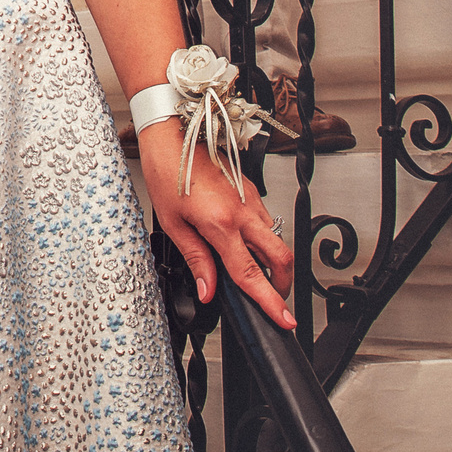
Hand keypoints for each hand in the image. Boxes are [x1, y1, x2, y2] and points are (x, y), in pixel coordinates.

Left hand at [136, 120, 294, 327]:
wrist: (172, 131)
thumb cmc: (167, 169)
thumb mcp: (173, 222)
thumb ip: (196, 259)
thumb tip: (208, 289)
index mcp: (221, 224)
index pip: (251, 274)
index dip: (270, 302)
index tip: (284, 320)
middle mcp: (243, 211)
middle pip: (280, 258)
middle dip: (283, 284)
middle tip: (274, 300)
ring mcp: (250, 198)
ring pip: (275, 237)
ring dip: (271, 259)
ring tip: (253, 271)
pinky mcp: (250, 188)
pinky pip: (266, 220)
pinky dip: (262, 237)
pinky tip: (243, 241)